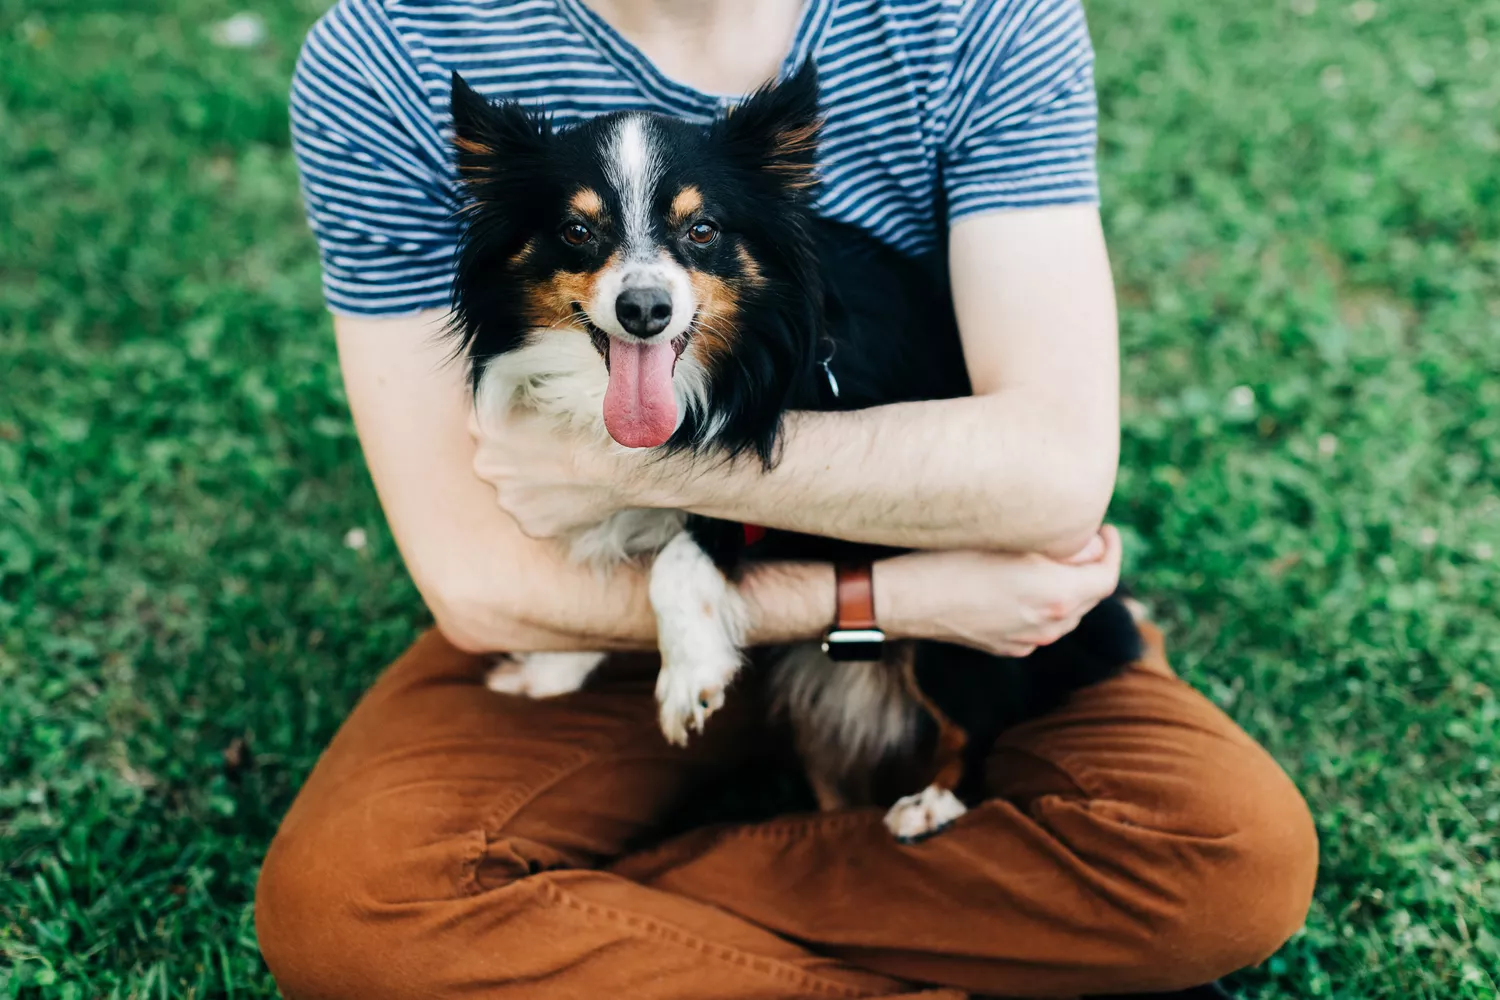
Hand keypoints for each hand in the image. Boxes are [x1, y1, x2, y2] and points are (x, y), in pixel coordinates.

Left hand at [468, 405, 637, 538]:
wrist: (618, 463)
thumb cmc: (585, 421)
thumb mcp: (544, 393)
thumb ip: (515, 397)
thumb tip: (513, 392)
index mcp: (483, 428)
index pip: (484, 424)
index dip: (508, 425)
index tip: (529, 427)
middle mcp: (486, 467)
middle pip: (496, 462)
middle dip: (517, 458)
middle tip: (550, 452)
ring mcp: (508, 501)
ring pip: (516, 491)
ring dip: (534, 485)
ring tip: (566, 474)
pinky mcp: (530, 526)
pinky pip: (536, 515)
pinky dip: (550, 508)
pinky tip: (572, 494)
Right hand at [873, 526, 1122, 657]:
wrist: (904, 599)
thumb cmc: (951, 558)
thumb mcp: (1010, 538)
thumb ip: (1062, 546)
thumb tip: (1092, 548)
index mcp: (1057, 595)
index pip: (1107, 577)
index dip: (1112, 551)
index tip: (1105, 530)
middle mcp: (1048, 625)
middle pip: (1089, 597)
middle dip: (1091, 568)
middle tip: (1082, 539)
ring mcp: (1026, 642)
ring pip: (1065, 615)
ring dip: (1069, 589)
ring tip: (1054, 561)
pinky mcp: (1005, 647)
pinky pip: (1038, 627)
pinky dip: (1043, 606)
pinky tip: (1022, 586)